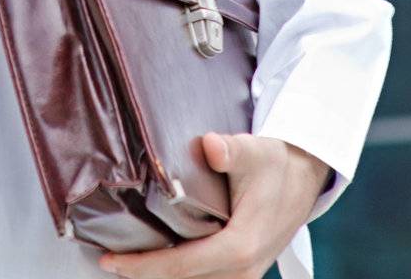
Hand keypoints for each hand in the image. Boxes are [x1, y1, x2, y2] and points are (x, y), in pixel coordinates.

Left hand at [97, 133, 332, 278]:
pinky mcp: (242, 270)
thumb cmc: (275, 164)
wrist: (304, 177)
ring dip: (161, 274)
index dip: (143, 267)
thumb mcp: (254, 151)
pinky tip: (156, 258)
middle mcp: (242, 269)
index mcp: (240, 247)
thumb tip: (210, 145)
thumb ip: (231, 150)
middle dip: (143, 274)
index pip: (182, 266)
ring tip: (125, 261)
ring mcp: (244, 274)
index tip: (110, 261)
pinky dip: (179, 272)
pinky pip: (204, 277)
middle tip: (106, 261)